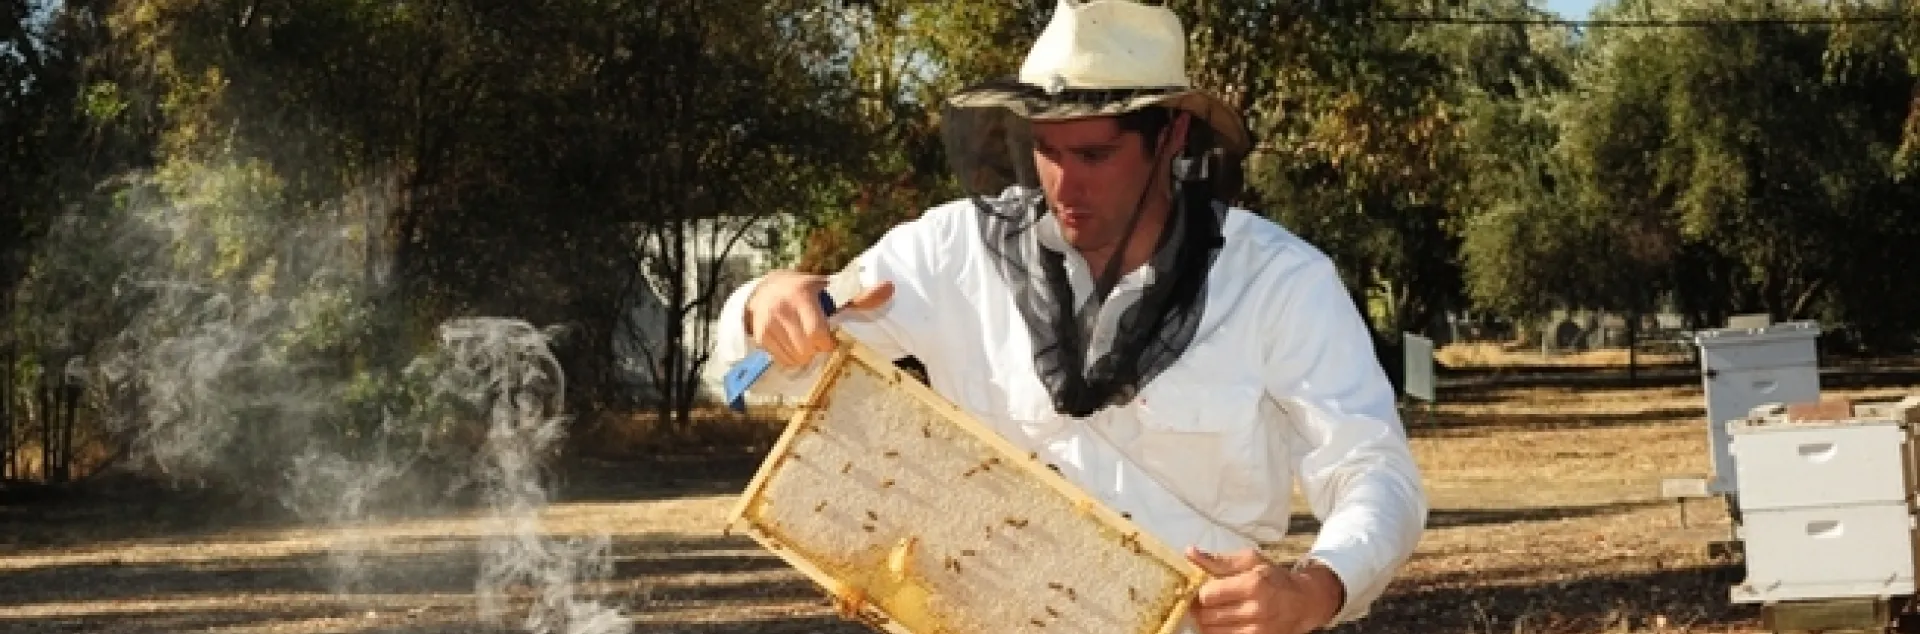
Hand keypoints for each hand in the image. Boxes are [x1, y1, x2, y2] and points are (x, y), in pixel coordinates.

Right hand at [744, 270, 893, 367]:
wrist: (764, 291)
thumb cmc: (806, 292)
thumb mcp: (831, 289)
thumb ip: (859, 295)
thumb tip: (890, 288)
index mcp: (802, 295)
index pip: (817, 333)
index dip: (827, 342)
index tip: (829, 337)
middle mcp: (782, 308)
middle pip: (807, 349)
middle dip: (816, 348)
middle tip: (816, 338)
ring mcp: (768, 322)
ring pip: (796, 358)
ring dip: (805, 355)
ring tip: (804, 340)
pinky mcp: (759, 335)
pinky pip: (783, 361)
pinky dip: (792, 358)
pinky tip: (792, 343)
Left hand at [1186, 547, 1343, 633]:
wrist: (1303, 602)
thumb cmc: (1274, 578)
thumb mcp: (1250, 561)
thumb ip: (1218, 560)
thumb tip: (1189, 552)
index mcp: (1253, 585)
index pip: (1208, 595)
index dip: (1200, 592)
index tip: (1204, 589)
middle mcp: (1256, 610)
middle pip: (1207, 616)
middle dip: (1201, 609)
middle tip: (1206, 602)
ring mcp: (1257, 631)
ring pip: (1212, 632)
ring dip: (1208, 623)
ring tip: (1215, 612)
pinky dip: (1219, 632)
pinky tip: (1224, 623)